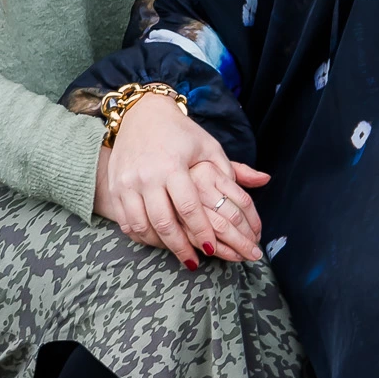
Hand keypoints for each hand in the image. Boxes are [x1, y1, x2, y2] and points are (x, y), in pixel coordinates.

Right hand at [95, 92, 267, 268]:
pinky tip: (156, 240)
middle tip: (194, 262)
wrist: (141, 114)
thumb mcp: (208, 146)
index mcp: (172, 166)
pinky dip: (141, 236)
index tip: (212, 249)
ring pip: (142, 227)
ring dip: (160, 245)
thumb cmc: (180, 133)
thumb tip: (263, 181)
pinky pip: (125, 222)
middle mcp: (147, 176)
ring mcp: (127, 183)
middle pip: (163, 223)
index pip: (188, 207)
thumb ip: (232, 169)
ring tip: (177, 253)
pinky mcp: (115, 188)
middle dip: (180, 248)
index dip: (201, 231)